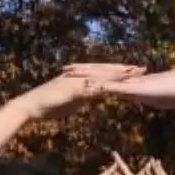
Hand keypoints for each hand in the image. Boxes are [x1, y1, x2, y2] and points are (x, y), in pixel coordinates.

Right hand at [23, 65, 144, 119]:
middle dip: (125, 70)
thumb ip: (84, 96)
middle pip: (106, 71)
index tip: (135, 71)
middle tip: (142, 69)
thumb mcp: (72, 100)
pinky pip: (89, 90)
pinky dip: (102, 88)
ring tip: (133, 75)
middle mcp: (80, 76)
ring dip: (117, 76)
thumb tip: (94, 96)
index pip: (104, 73)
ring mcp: (76, 82)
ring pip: (100, 78)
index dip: (120, 72)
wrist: (32, 106)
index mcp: (82, 78)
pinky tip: (113, 88)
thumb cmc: (49, 105)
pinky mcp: (71, 91)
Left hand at [70, 66, 174, 108]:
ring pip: (104, 78)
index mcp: (131, 84)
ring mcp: (131, 83)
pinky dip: (101, 87)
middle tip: (64, 69)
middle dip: (82, 72)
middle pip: (101, 74)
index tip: (77, 75)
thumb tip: (141, 99)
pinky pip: (115, 88)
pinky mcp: (135, 88)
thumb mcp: (156, 98)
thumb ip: (146, 97)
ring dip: (86, 76)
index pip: (107, 79)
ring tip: (69, 73)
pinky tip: (88, 86)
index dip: (92, 76)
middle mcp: (128, 81)